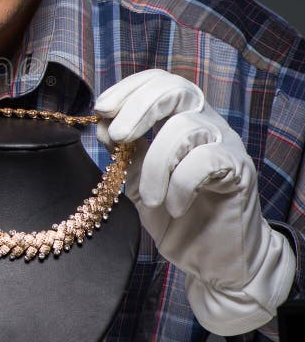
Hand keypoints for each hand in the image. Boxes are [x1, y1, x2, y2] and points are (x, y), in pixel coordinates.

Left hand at [95, 69, 293, 335]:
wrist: (215, 260)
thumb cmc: (175, 215)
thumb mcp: (138, 179)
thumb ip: (124, 151)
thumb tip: (102, 124)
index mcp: (180, 118)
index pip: (159, 81)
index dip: (129, 88)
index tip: (101, 108)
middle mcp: (206, 123)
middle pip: (176, 89)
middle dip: (139, 107)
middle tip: (117, 136)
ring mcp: (225, 144)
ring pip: (185, 128)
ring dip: (155, 163)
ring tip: (149, 196)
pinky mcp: (239, 170)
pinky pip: (205, 160)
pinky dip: (180, 184)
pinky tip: (173, 206)